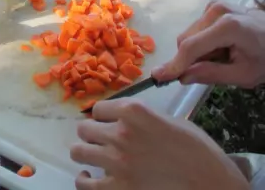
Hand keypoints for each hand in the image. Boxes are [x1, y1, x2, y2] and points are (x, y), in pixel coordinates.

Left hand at [72, 99, 248, 189]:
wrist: (212, 186)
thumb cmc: (199, 153)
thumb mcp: (171, 121)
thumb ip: (142, 117)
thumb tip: (123, 118)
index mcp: (134, 111)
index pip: (98, 109)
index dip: (103, 118)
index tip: (109, 125)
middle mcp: (120, 133)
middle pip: (84, 129)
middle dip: (93, 135)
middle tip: (104, 142)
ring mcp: (117, 162)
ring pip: (78, 152)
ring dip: (87, 154)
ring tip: (95, 157)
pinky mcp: (118, 189)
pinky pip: (84, 184)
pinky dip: (84, 181)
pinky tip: (90, 178)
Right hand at [152, 1, 264, 87]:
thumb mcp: (245, 75)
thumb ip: (212, 75)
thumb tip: (182, 77)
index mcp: (227, 27)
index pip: (191, 47)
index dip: (175, 64)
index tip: (158, 77)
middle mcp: (216, 10)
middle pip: (187, 40)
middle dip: (192, 59)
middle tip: (214, 69)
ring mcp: (214, 5)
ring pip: (190, 35)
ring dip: (199, 50)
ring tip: (224, 56)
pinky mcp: (213, 5)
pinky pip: (196, 28)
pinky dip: (204, 42)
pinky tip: (223, 45)